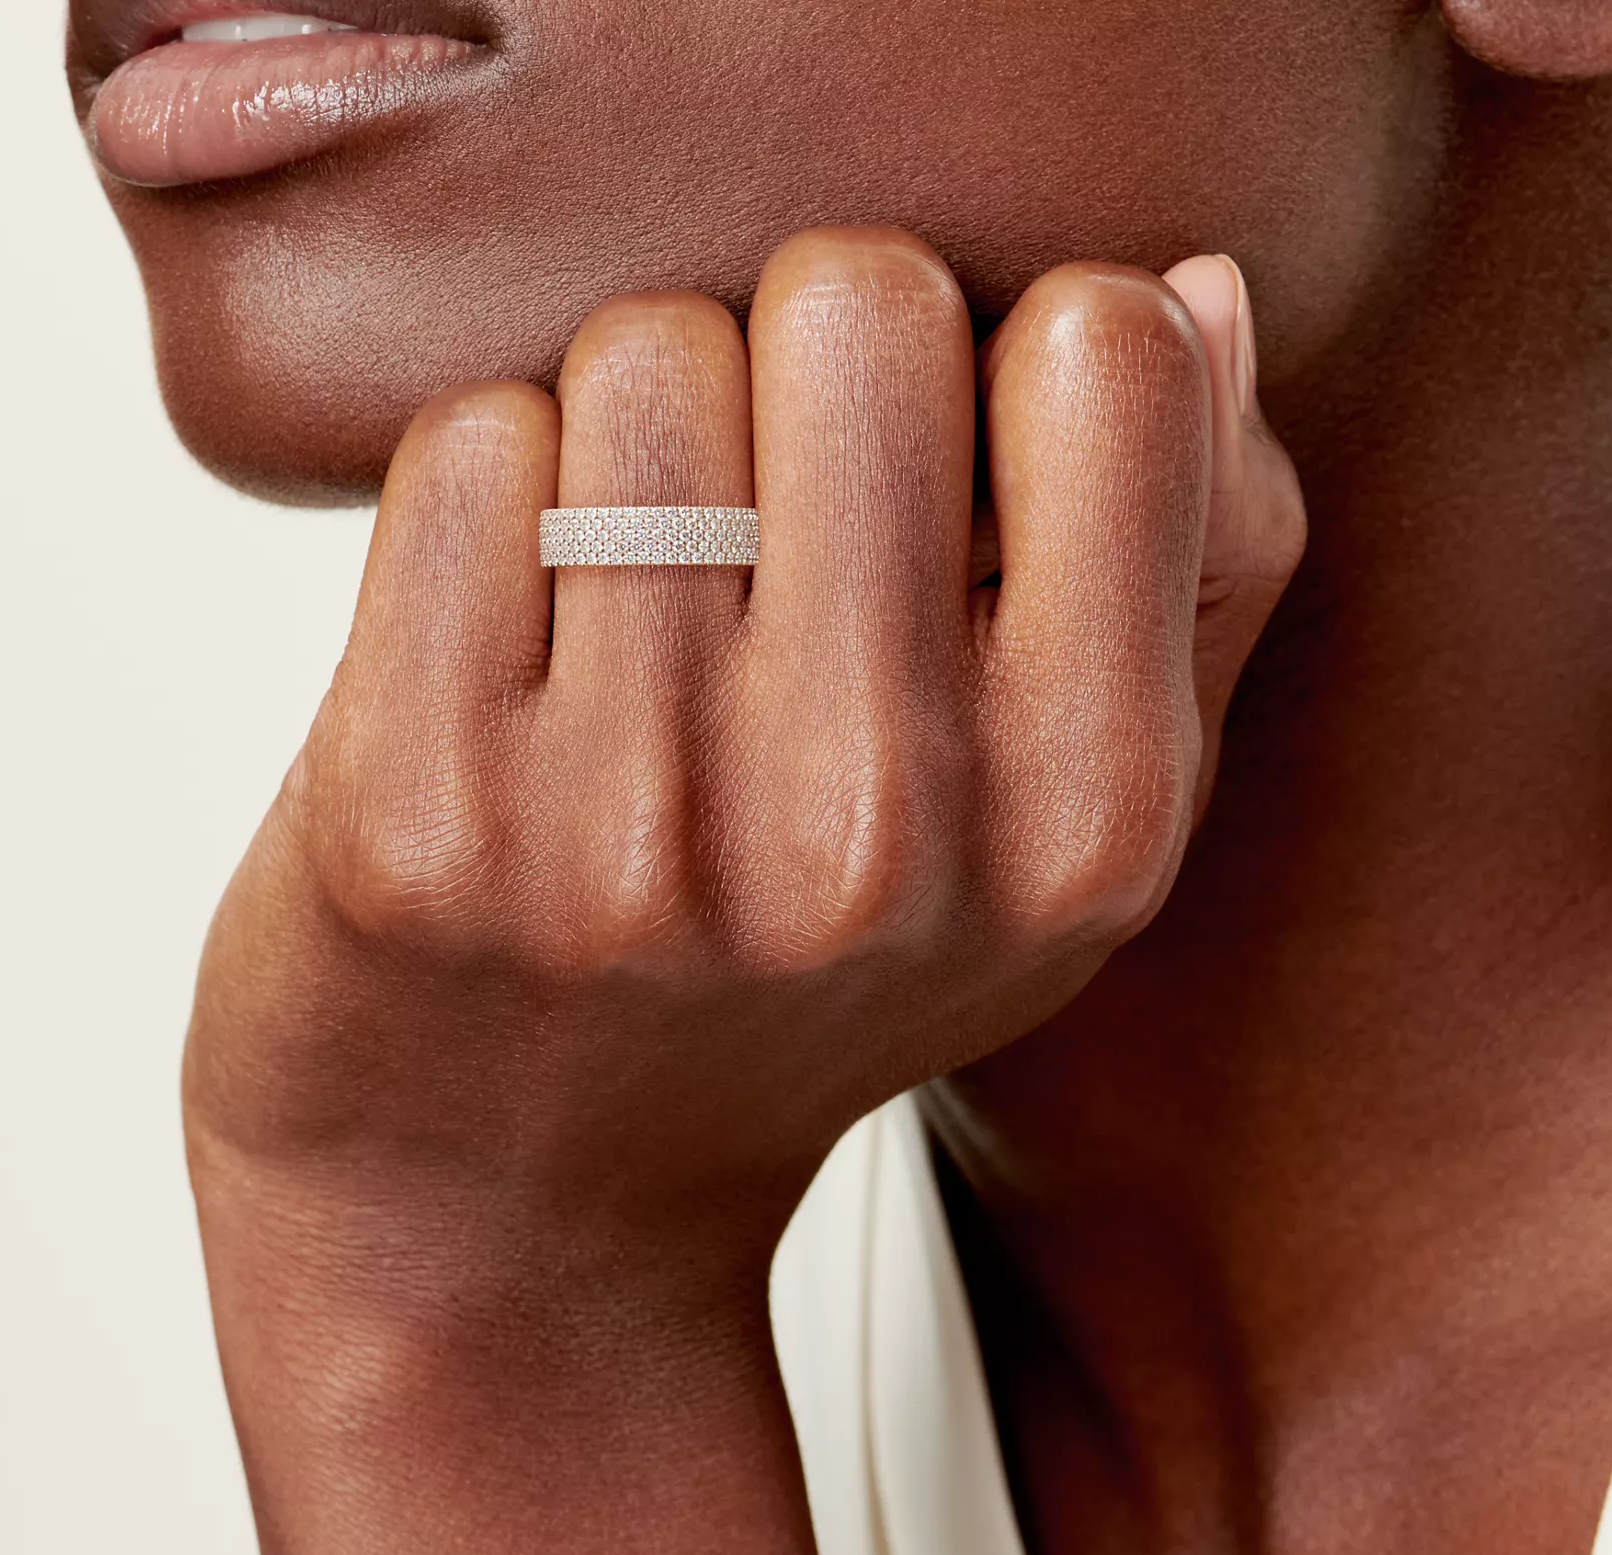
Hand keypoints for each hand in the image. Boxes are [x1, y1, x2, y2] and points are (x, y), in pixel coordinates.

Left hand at [185, 229, 1303, 1554]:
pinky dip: (483, 515)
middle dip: (804, 376)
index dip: (1007, 369)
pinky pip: (466, 451)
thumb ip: (1187, 574)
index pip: (1110, 347)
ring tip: (632, 619)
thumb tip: (1193, 294)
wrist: (514, 1203)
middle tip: (764, 540)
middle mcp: (872, 832)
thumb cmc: (785, 994)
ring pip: (647, 355)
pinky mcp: (418, 812)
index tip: (939, 484)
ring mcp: (636, 829)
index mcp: (1083, 821)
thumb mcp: (1056, 848)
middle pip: (861, 299)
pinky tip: (509, 666)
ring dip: (632, 446)